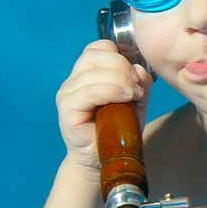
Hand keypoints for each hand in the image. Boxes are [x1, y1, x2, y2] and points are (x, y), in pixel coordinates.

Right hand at [55, 39, 150, 171]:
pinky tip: (125, 98)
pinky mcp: (66, 109)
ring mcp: (67, 94)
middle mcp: (73, 80)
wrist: (102, 160)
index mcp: (87, 73)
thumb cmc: (117, 129)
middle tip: (137, 86)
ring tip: (134, 94)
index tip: (136, 74)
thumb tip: (139, 69)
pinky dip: (110, 91)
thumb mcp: (135, 100)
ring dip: (119, 80)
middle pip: (95, 56)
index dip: (120, 55)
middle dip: (122, 66)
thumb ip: (139, 81)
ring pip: (92, 72)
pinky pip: (88, 91)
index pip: (99, 47)